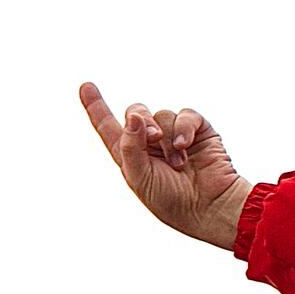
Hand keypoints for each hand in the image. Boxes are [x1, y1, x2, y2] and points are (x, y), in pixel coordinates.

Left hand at [77, 83, 255, 249]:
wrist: (208, 207)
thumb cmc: (171, 200)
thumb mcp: (140, 176)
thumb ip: (130, 146)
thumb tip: (132, 116)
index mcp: (130, 155)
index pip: (108, 127)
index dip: (96, 106)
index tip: (86, 86)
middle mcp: (151, 143)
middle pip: (136, 113)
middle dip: (141, 121)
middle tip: (152, 138)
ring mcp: (175, 135)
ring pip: (162, 114)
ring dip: (168, 138)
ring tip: (178, 163)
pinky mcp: (198, 131)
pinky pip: (186, 115)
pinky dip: (184, 128)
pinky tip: (185, 146)